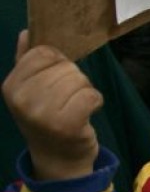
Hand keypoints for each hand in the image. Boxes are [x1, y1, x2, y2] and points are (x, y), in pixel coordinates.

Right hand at [2, 31, 101, 180]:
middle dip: (75, 79)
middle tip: (68, 100)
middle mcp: (22, 99)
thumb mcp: (31, 90)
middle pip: (65, 66)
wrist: (58, 159)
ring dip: (85, 90)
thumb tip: (27, 32)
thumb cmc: (48, 119)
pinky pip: (91, 94)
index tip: (58, 80)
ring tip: (76, 106)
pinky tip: (87, 112)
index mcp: (11, 86)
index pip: (43, 53)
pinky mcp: (66, 124)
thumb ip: (27, 61)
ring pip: (79, 79)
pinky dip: (95, 101)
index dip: (59, 63)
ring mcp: (42, 113)